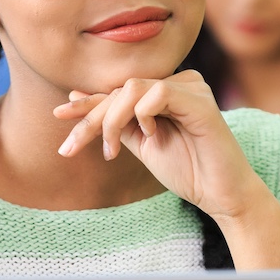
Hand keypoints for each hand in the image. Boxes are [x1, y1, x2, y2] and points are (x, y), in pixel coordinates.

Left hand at [53, 70, 267, 224]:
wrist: (221, 196)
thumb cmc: (188, 171)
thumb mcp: (142, 144)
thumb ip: (117, 122)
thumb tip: (78, 99)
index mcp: (166, 91)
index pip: (119, 91)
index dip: (88, 103)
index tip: (58, 116)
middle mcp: (180, 82)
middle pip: (121, 89)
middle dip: (91, 118)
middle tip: (72, 148)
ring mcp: (192, 88)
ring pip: (133, 88)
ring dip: (111, 119)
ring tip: (112, 150)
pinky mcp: (201, 100)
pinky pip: (158, 93)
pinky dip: (143, 115)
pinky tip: (150, 135)